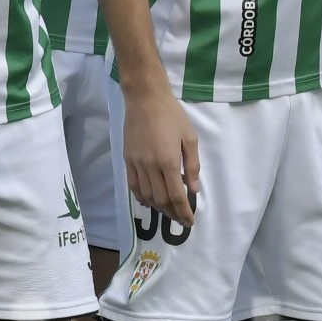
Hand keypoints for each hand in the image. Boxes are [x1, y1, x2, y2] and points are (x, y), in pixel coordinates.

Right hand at [120, 84, 200, 229]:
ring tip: (167, 212)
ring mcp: (137, 164)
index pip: (176, 196)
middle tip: (180, 219)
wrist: (145, 98)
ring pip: (146, 195)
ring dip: (157, 208)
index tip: (189, 222)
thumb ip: (192, 165)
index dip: (183, 212)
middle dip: (172, 213)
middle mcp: (151, 167)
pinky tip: (148, 202)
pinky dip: (141, 197)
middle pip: (160, 199)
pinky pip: (133, 185)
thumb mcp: (190, 138)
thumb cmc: (172, 115)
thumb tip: (194, 189)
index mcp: (168, 162)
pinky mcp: (127, 159)